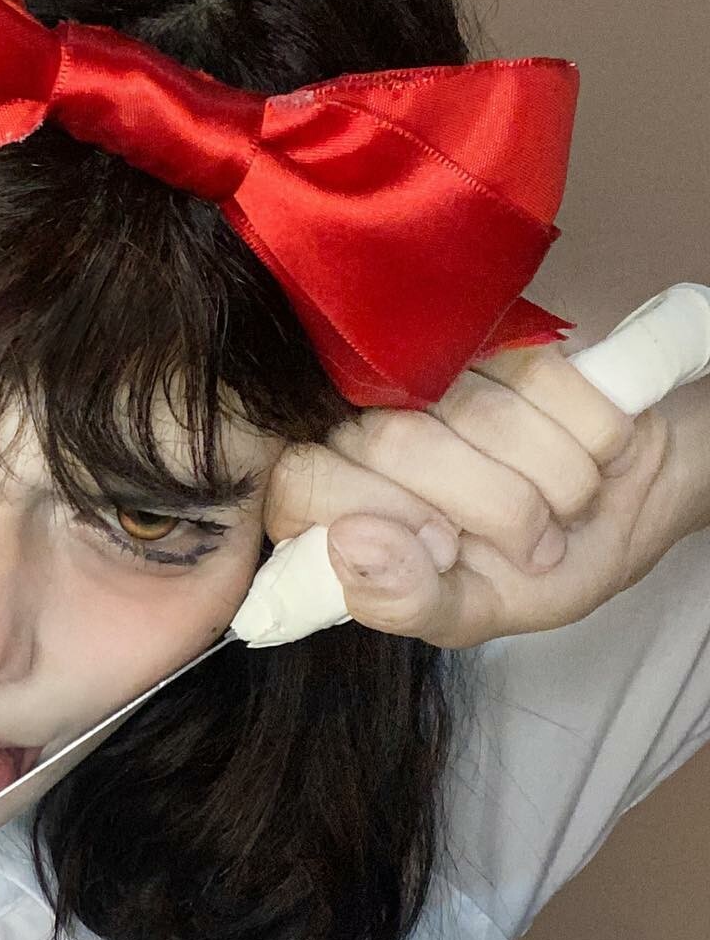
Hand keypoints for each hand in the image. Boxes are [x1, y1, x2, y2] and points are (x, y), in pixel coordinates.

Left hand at [261, 342, 677, 647]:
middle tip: (533, 543)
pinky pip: (537, 372)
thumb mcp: (472, 612)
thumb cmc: (538, 567)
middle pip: (389, 441)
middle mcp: (367, 422)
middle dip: (492, 506)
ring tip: (570, 505)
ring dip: (551, 476)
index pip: (301, 483)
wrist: (639, 499)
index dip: (379, 518)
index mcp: (335, 497)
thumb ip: (402, 600)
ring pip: (469, 408)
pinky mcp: (507, 326)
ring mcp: (434, 365)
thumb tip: (348, 544)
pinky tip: (598, 453)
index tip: (446, 550)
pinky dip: (588, 430)